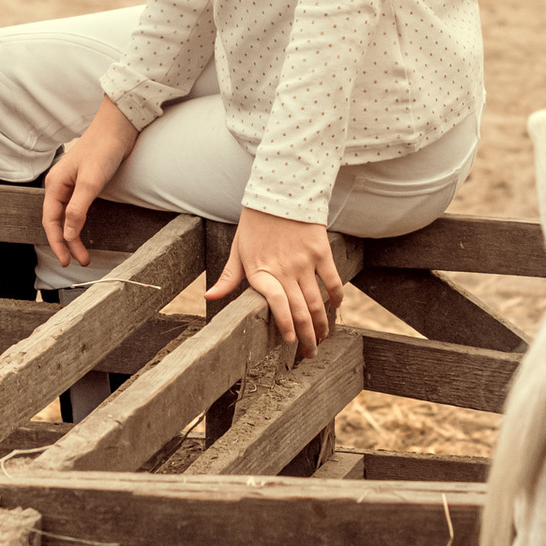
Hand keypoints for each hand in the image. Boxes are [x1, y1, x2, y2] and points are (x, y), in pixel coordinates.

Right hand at [40, 97, 140, 267]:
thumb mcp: (90, 182)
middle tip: (79, 262)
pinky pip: (76, 210)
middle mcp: (59, 186)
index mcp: (55, 185)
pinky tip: (84, 233)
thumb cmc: (103, 149)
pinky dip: (79, 224)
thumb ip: (77, 209)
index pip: (50, 222)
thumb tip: (68, 235)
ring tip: (83, 254)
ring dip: (73, 236)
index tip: (67, 262)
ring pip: (66, 217)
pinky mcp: (84, 183)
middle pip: (57, 222)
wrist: (119, 126)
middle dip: (66, 244)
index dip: (57, 243)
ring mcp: (71, 185)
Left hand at [212, 206, 342, 355]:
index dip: (286, 327)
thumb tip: (210, 298)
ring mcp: (305, 262)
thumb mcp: (238, 249)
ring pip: (317, 301)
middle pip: (300, 311)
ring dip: (322, 324)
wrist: (280, 191)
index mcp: (261, 271)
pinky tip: (334, 310)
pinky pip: (333, 281)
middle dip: (307, 337)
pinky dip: (335, 299)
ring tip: (323, 338)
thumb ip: (228, 277)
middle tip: (310, 353)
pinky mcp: (321, 252)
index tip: (290, 344)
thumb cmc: (256, 223)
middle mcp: (284, 269)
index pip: (277, 305)